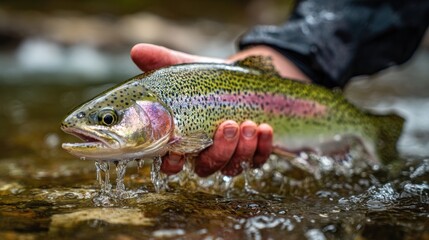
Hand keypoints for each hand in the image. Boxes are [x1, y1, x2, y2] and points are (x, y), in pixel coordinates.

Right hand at [131, 43, 307, 176]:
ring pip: (232, 167)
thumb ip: (165, 62)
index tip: (178, 154)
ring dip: (242, 149)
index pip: (171, 163)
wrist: (250, 79)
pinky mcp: (255, 154)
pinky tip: (265, 128)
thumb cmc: (212, 81)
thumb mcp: (191, 69)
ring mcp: (231, 156)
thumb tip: (136, 50)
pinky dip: (262, 147)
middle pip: (207, 167)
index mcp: (185, 139)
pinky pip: (258, 161)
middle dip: (218, 151)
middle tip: (228, 126)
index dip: (172, 164)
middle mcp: (206, 153)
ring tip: (250, 124)